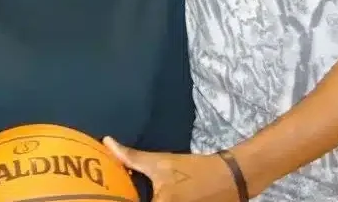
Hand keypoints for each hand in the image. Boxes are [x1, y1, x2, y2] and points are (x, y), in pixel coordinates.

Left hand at [103, 138, 241, 201]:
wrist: (230, 179)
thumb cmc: (192, 170)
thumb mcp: (160, 163)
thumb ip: (131, 157)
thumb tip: (107, 142)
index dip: (117, 200)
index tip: (107, 196)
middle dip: (126, 199)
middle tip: (120, 192)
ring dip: (140, 200)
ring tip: (128, 194)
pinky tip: (148, 196)